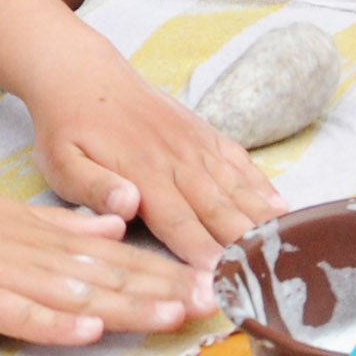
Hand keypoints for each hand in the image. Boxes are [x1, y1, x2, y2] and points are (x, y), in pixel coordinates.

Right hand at [0, 184, 213, 345]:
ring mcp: (5, 275)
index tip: (214, 280)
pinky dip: (54, 324)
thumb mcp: (13, 216)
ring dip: (128, 307)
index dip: (167, 270)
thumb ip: (65, 225)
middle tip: (219, 301)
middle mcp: (36, 252)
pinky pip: (19, 315)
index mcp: (46, 234)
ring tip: (174, 318)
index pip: (118, 254)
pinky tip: (87, 333)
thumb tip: (114, 223)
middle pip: (111, 274)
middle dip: (166, 290)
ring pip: (77, 293)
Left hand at [15, 32, 282, 265]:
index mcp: (143, 175)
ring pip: (238, 188)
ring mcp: (196, 146)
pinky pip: (241, 163)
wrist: (83, 73)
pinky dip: (263, 186)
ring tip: (294, 249)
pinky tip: (284, 209)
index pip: (181, 224)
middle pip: (220, 211)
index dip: (205, 255)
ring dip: (265, 219)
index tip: (228, 282)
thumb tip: (129, 204)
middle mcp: (178, 161)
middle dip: (247, 246)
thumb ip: (93, 187)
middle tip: (274, 279)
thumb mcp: (61, 161)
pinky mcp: (204, 134)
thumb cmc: (69, 128)